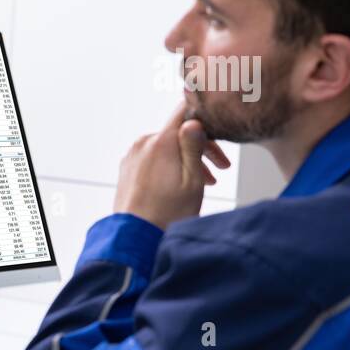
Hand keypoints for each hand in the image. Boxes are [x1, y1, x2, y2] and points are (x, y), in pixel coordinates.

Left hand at [113, 104, 231, 229]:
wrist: (136, 238)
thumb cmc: (167, 214)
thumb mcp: (192, 179)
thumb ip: (194, 147)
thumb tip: (194, 120)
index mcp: (160, 142)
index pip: (184, 110)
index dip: (204, 114)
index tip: (220, 125)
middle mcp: (142, 144)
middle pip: (177, 133)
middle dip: (202, 147)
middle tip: (222, 168)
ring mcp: (132, 157)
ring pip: (166, 148)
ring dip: (188, 159)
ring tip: (206, 182)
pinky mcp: (127, 170)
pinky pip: (153, 159)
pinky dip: (170, 166)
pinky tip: (182, 184)